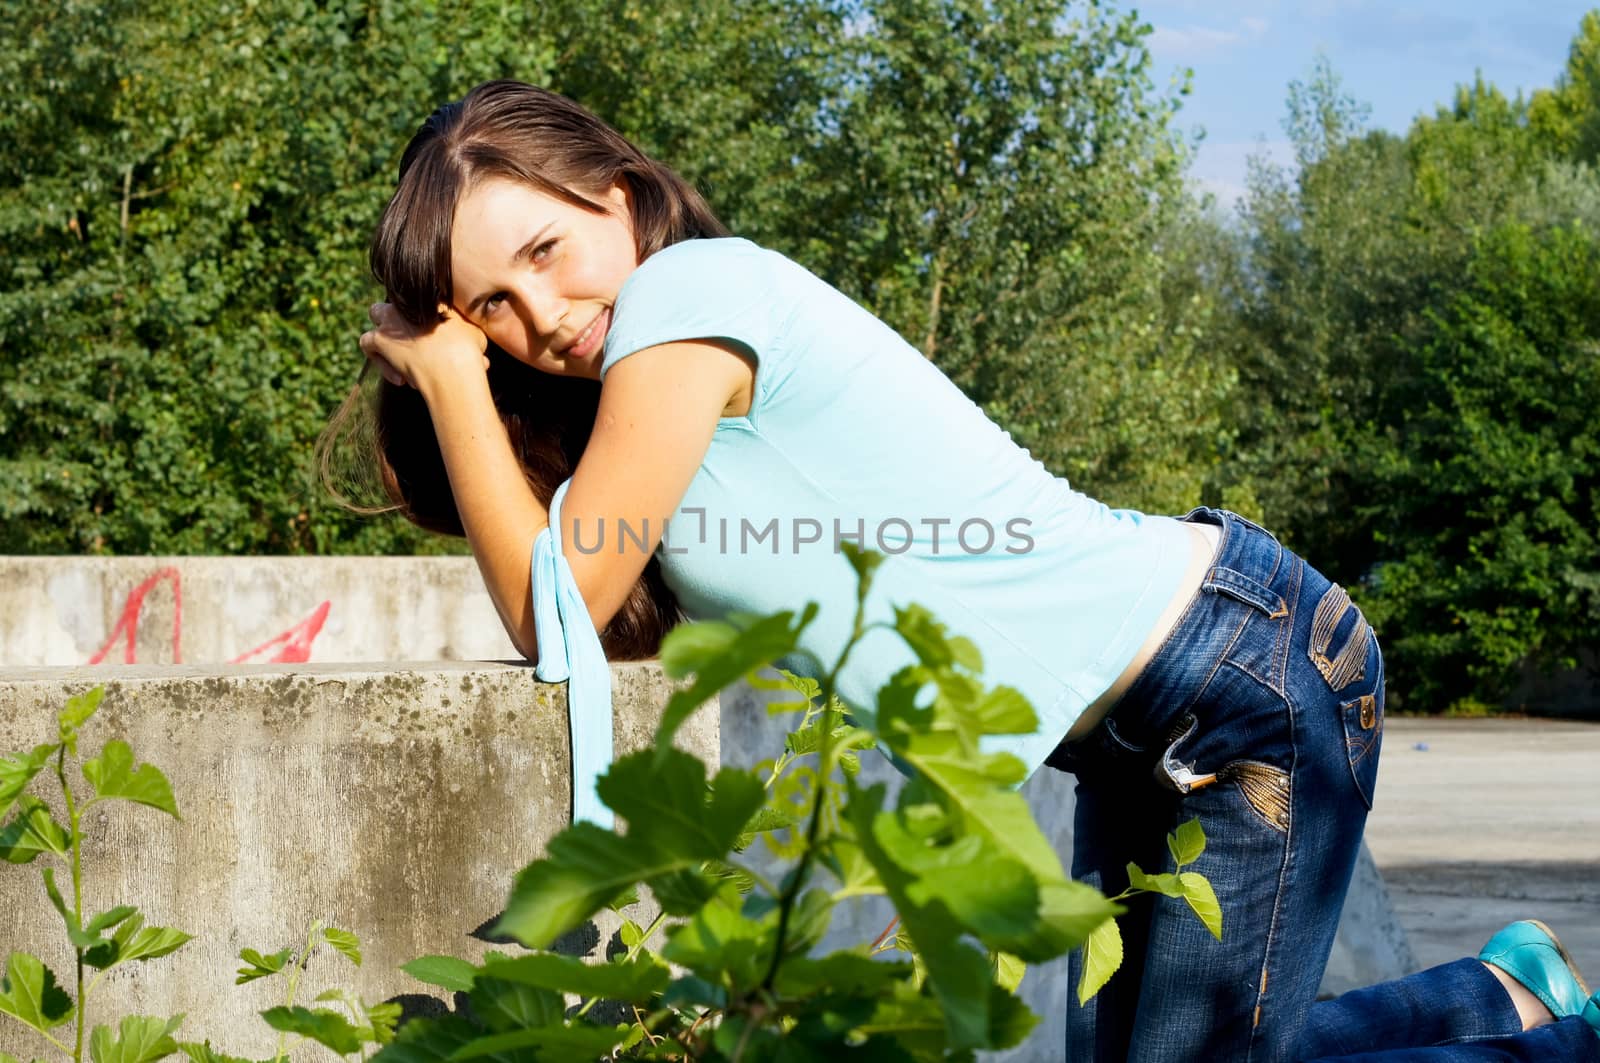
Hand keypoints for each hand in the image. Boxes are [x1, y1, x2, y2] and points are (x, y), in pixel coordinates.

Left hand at [359, 302, 489, 393]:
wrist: (452, 367)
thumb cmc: (467, 352)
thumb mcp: (475, 333)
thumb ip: (466, 330)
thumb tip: (470, 338)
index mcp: (430, 296)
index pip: (417, 297)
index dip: (421, 317)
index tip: (430, 335)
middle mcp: (408, 302)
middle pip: (396, 298)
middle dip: (399, 315)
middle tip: (413, 339)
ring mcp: (390, 318)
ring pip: (375, 315)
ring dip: (385, 335)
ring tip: (404, 361)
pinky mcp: (378, 338)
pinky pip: (367, 343)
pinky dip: (380, 361)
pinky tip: (400, 378)